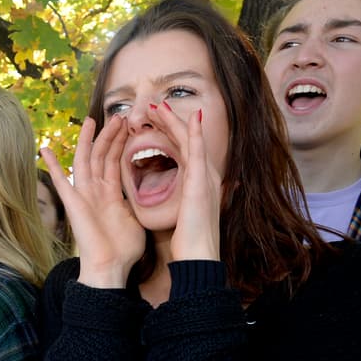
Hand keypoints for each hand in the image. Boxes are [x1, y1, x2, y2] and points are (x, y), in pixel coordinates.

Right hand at [41, 116, 145, 287]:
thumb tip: (150, 193)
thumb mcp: (136, 218)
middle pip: (100, 155)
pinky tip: (44, 148)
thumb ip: (136, 201)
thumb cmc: (124, 249)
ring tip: (93, 120)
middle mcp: (95, 191)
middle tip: (118, 116)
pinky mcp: (73, 203)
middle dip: (109, 135)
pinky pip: (61, 181)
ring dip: (89, 140)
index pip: (114, 161)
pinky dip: (52, 165)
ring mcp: (83, 195)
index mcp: (110, 194)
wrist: (110, 267)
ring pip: (85, 160)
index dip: (120, 142)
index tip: (128, 126)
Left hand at [148, 103, 221, 261]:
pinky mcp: (202, 183)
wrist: (199, 254)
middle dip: (170, 122)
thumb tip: (182, 196)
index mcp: (199, 181)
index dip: (171, 133)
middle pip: (187, 139)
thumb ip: (185, 199)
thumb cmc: (190, 238)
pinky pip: (199, 153)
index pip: (184, 149)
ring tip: (159, 107)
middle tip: (154, 106)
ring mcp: (206, 177)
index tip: (156, 120)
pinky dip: (195, 134)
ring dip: (175, 121)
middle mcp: (206, 174)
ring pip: (191, 140)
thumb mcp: (185, 212)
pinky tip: (190, 119)